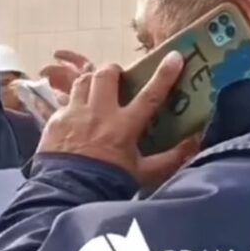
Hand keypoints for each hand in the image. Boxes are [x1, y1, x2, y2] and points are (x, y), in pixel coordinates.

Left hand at [37, 52, 198, 187]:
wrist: (67, 194)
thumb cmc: (109, 184)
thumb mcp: (144, 174)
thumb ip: (170, 158)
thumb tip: (194, 143)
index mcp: (124, 126)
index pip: (150, 94)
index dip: (165, 74)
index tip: (175, 56)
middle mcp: (99, 113)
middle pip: (107, 75)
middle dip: (114, 71)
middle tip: (119, 79)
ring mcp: (74, 114)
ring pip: (83, 81)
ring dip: (92, 82)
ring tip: (97, 91)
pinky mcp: (55, 120)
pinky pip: (65, 102)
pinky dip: (73, 105)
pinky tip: (76, 118)